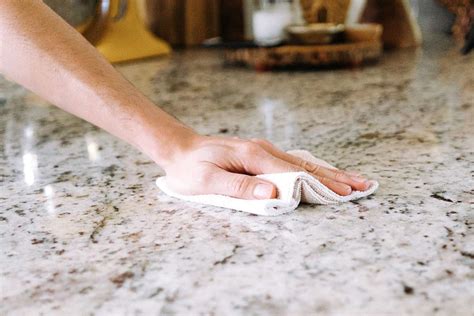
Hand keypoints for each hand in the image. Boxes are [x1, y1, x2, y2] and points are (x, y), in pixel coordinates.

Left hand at [162, 135, 369, 199]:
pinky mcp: (261, 155)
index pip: (294, 174)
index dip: (321, 185)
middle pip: (306, 166)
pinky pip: (292, 164)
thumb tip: (274, 194)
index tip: (346, 193)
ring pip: (302, 163)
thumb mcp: (208, 181)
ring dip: (328, 173)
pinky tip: (324, 174)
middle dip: (335, 177)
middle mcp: (263, 150)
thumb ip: (240, 187)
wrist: (180, 149)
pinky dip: (313, 170)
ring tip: (352, 181)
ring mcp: (264, 151)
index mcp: (254, 156)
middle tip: (364, 185)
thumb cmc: (191, 169)